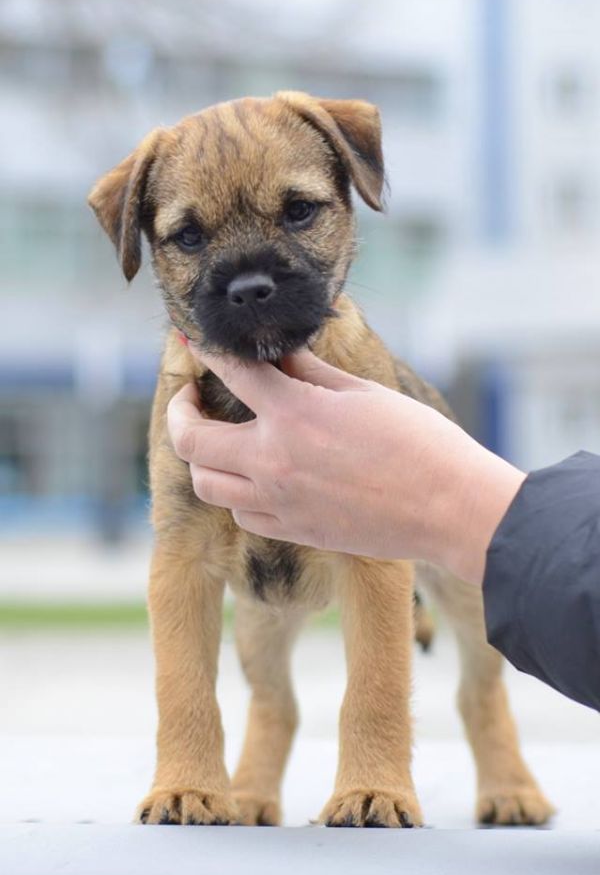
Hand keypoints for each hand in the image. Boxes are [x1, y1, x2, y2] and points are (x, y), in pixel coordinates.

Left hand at [167, 349, 524, 584]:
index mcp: (293, 415)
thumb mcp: (362, 392)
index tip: (195, 343)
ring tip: (216, 442)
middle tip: (187, 398)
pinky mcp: (294, 531)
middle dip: (179, 411)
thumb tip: (279, 356)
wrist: (449, 508)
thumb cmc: (418, 442)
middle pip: (190, 440)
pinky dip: (237, 494)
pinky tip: (255, 478)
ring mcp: (279, 502)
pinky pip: (242, 515)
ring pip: (207, 485)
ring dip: (202, 458)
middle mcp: (273, 461)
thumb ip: (310, 374)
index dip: (207, 351)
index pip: (231, 372)